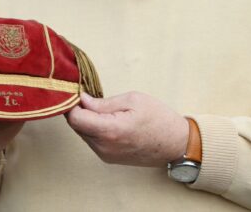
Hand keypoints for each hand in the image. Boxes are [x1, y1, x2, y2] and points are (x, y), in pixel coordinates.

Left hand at [65, 91, 189, 166]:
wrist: (177, 144)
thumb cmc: (159, 119)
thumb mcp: (133, 100)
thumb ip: (104, 102)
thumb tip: (82, 100)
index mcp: (110, 130)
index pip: (75, 118)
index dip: (73, 103)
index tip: (79, 93)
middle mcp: (104, 147)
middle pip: (77, 126)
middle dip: (80, 111)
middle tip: (93, 97)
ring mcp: (105, 155)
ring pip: (83, 134)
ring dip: (88, 121)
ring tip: (106, 110)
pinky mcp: (108, 159)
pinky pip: (93, 141)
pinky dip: (95, 130)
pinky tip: (110, 122)